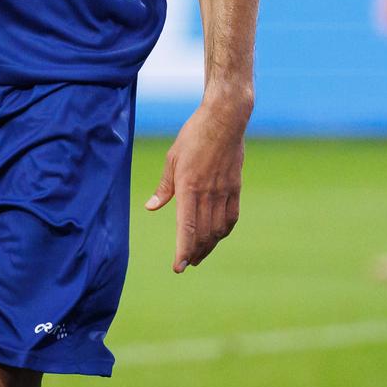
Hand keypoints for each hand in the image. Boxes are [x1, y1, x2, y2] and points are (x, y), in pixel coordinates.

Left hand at [144, 94, 248, 272]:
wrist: (224, 119)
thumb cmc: (194, 135)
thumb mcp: (172, 158)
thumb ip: (164, 187)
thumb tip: (151, 207)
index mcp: (189, 187)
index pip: (186, 227)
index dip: (183, 250)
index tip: (178, 266)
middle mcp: (208, 193)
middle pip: (203, 233)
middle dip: (194, 252)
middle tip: (186, 264)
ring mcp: (224, 191)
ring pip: (217, 229)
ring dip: (208, 245)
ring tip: (199, 254)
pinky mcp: (235, 187)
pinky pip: (231, 217)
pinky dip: (223, 231)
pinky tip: (217, 236)